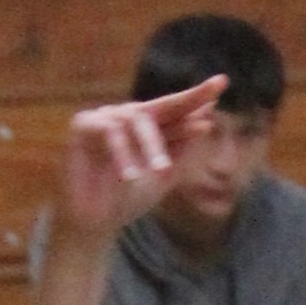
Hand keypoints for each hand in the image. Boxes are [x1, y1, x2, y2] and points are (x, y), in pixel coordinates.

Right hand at [50, 80, 225, 240]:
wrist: (95, 221)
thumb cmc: (128, 198)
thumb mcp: (163, 176)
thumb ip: (181, 150)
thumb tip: (204, 122)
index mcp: (150, 129)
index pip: (177, 110)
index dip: (197, 98)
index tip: (222, 83)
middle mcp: (129, 117)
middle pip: (161, 104)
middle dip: (187, 99)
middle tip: (211, 99)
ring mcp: (106, 118)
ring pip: (137, 121)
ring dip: (152, 146)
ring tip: (160, 171)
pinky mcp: (82, 124)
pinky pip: (108, 131)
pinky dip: (122, 153)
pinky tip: (130, 176)